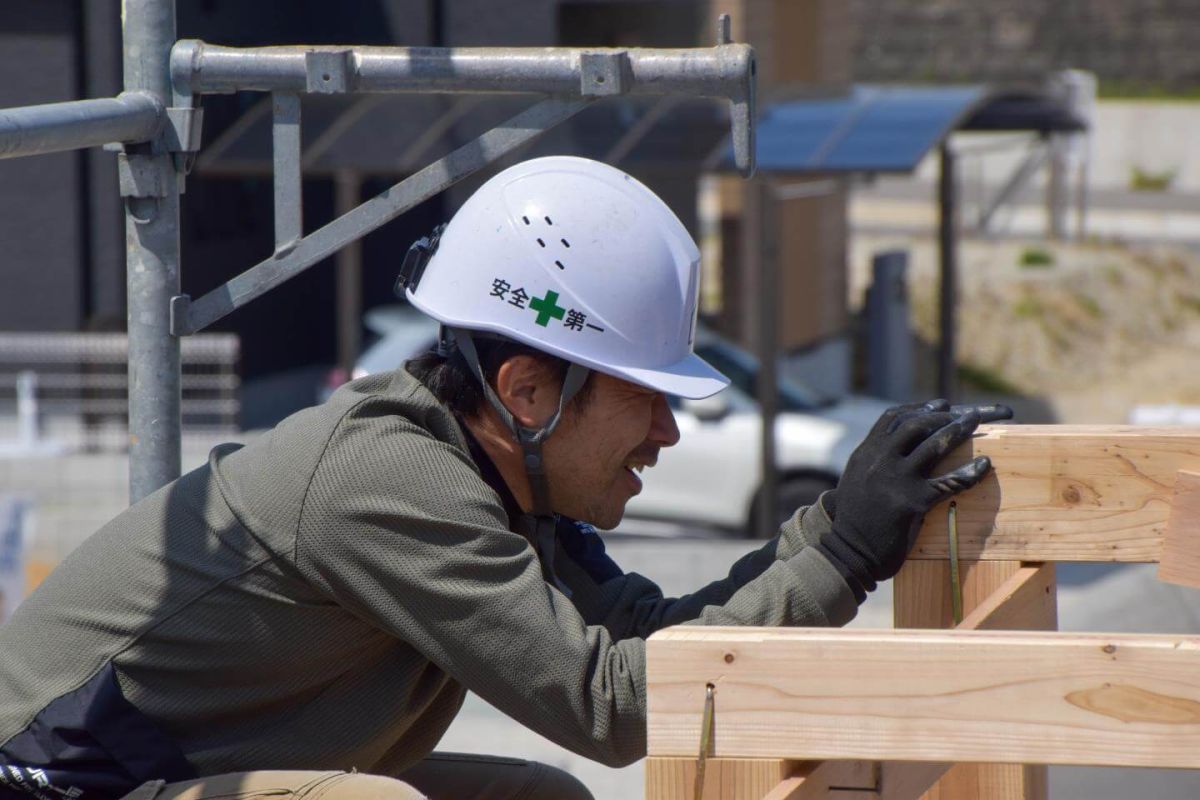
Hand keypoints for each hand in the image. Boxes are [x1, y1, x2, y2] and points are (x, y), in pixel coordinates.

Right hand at [818, 399, 1012, 595]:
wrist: (848, 552)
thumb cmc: (854, 521)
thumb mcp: (854, 482)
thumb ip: (871, 463)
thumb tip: (892, 449)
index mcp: (865, 454)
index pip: (893, 418)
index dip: (920, 408)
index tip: (940, 404)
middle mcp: (879, 460)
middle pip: (916, 424)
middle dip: (944, 415)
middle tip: (966, 414)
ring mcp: (896, 479)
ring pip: (933, 445)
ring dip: (959, 430)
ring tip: (976, 422)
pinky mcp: (912, 502)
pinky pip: (949, 482)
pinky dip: (970, 472)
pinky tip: (984, 465)